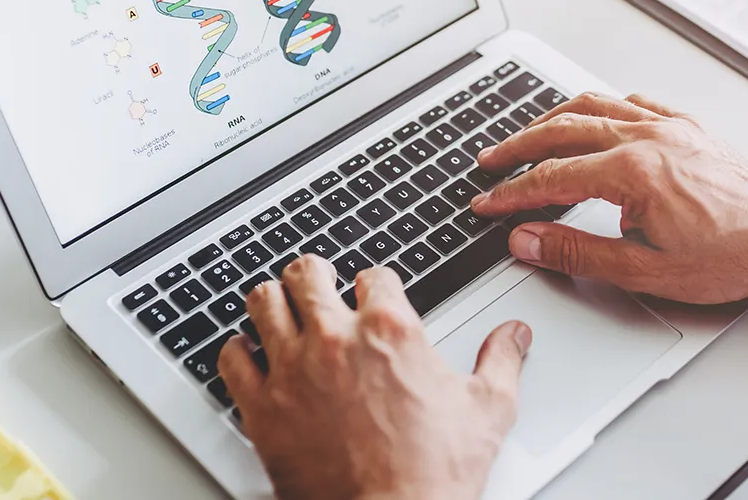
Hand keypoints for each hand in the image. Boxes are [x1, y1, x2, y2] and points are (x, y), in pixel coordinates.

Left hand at [218, 256, 532, 499]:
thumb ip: (502, 361)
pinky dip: (238, 352)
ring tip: (278, 304)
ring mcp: (293, 371)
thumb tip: (515, 336)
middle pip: (308, 274)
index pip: (375, 276)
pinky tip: (248, 353)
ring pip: (263, 303)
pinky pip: (232, 360)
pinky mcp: (262, 408)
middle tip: (317, 280)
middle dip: (315, 273)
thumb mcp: (488, 410)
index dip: (376, 282)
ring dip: (273, 300)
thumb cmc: (434, 474)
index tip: (375, 292)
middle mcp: (336, 340)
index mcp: (392, 332)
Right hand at [470, 93, 747, 303]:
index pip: (552, 178)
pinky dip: (599, 108)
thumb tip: (530, 240)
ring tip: (525, 135)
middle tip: (490, 162)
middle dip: (518, 146)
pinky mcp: (686, 126)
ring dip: (552, 119)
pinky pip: (631, 103)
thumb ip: (578, 251)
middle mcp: (649, 138)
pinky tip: (590, 119)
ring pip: (593, 107)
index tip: (488, 203)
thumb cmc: (734, 255)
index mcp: (634, 173)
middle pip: (563, 130)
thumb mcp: (646, 270)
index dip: (513, 193)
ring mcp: (669, 126)